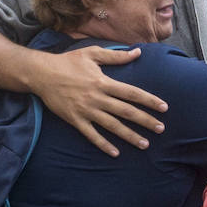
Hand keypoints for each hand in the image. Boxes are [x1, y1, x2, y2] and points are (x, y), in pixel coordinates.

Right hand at [30, 46, 168, 156]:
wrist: (42, 74)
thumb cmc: (68, 62)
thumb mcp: (92, 54)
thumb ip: (116, 56)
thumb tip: (137, 53)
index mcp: (104, 82)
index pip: (132, 93)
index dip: (149, 100)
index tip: (164, 107)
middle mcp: (97, 98)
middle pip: (126, 111)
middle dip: (145, 121)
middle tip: (161, 129)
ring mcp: (86, 110)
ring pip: (112, 126)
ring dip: (129, 136)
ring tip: (145, 144)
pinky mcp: (75, 120)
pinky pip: (92, 135)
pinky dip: (104, 144)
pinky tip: (115, 153)